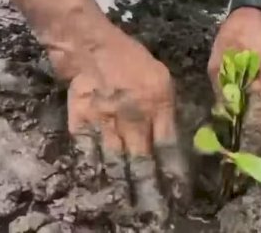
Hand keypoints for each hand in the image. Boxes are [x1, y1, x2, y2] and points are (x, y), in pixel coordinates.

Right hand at [66, 27, 186, 218]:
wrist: (87, 45)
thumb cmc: (128, 56)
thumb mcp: (160, 77)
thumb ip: (166, 109)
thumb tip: (168, 139)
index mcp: (158, 105)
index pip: (170, 148)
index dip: (173, 174)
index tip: (178, 197)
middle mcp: (134, 118)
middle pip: (143, 163)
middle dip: (149, 192)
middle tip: (155, 215)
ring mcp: (106, 123)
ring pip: (115, 164)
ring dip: (121, 189)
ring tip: (127, 210)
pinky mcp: (81, 124)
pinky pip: (88, 154)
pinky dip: (93, 172)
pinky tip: (97, 188)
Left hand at [208, 7, 260, 158]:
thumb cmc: (236, 34)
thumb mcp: (219, 62)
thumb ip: (222, 92)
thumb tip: (222, 120)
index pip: (258, 122)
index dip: (247, 142)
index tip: (235, 158)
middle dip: (257, 145)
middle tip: (242, 160)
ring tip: (249, 150)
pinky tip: (259, 131)